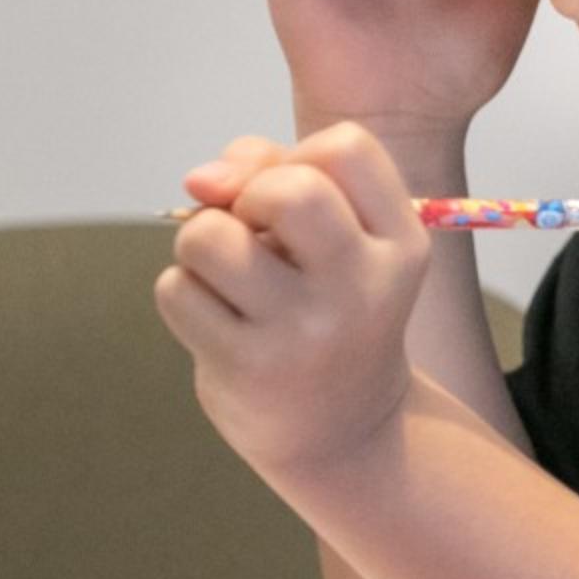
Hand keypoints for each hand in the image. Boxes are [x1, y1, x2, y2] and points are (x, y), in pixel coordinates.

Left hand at [154, 121, 429, 472]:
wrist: (341, 430)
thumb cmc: (327, 308)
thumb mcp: (336, 238)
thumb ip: (273, 172)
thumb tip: (199, 179)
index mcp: (401, 244)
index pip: (346, 147)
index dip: (300, 159)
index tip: (294, 204)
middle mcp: (363, 286)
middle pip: (287, 188)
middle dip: (246, 194)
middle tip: (252, 232)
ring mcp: (305, 331)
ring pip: (211, 236)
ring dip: (200, 242)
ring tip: (225, 274)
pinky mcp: (247, 368)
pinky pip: (177, 290)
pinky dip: (183, 293)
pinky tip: (215, 319)